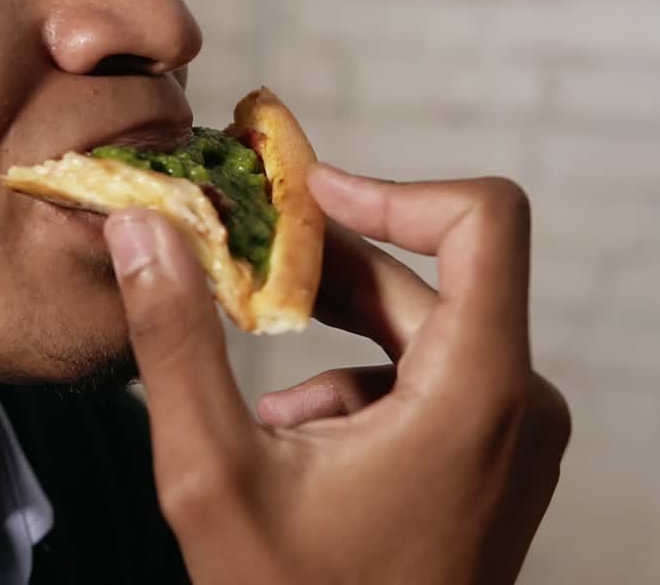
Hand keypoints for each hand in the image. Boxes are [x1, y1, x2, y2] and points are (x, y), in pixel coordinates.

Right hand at [103, 165, 570, 583]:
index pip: (483, 221)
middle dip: (323, 264)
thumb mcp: (215, 473)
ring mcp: (509, 435)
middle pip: (426, 278)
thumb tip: (143, 230)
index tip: (304, 192)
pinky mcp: (491, 459)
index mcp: (475, 392)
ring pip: (420, 329)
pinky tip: (288, 430)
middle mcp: (516, 403)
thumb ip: (175, 343)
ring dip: (329, 328)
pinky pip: (425, 380)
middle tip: (235, 255)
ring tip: (250, 368)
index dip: (392, 186)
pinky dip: (352, 380)